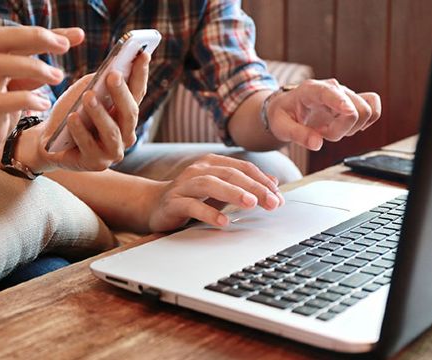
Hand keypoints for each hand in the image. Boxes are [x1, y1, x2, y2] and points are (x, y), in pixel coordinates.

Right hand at [0, 26, 83, 180]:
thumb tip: (53, 70)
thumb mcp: (11, 93)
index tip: (78, 35)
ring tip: (58, 78)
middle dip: (35, 37)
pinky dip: (27, 99)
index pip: (18, 37)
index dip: (49, 33)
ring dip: (32, 67)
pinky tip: (44, 105)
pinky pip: (2, 101)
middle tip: (65, 46)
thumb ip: (28, 80)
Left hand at [25, 51, 150, 171]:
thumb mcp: (85, 93)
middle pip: (129, 113)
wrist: (48, 142)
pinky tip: (73, 118)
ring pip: (112, 131)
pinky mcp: (95, 163)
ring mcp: (112, 151)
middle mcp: (125, 135)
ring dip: (100, 113)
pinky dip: (80, 131)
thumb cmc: (71, 113)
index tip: (143, 54)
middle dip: (121, 93)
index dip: (141, 74)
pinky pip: (88, 146)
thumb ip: (99, 83)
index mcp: (126, 115)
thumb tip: (113, 68)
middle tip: (113, 75)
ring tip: (88, 97)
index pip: (138, 93)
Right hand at [146, 154, 284, 231]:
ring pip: (210, 184)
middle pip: (230, 174)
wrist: (153, 204)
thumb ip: (245, 184)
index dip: (262, 181)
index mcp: (212, 163)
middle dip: (254, 188)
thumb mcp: (221, 189)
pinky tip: (223, 222)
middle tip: (272, 202)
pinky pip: (192, 206)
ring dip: (233, 193)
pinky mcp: (173, 202)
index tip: (278, 197)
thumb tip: (274, 183)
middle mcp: (198, 170)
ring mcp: (184, 185)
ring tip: (251, 204)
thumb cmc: (191, 196)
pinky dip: (208, 213)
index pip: (243, 168)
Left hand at [266, 79, 381, 150]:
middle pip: (355, 109)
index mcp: (311, 90)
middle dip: (341, 130)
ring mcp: (345, 95)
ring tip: (329, 129)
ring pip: (365, 112)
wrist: (285, 108)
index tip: (349, 114)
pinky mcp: (353, 102)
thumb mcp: (281, 127)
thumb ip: (298, 135)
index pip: (331, 92)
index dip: (342, 102)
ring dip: (350, 128)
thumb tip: (317, 145)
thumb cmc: (282, 115)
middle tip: (321, 133)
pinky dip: (364, 123)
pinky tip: (346, 127)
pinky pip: (373, 109)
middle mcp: (332, 88)